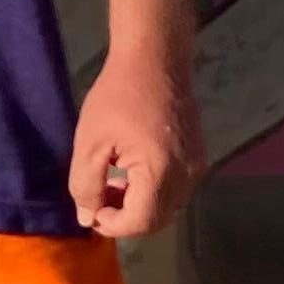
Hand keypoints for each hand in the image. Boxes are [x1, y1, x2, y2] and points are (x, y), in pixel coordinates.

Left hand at [69, 52, 203, 239]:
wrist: (155, 58)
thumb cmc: (117, 95)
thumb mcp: (90, 141)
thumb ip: (85, 185)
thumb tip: (89, 219)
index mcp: (161, 171)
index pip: (140, 221)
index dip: (112, 224)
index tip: (91, 209)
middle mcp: (187, 175)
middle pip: (157, 219)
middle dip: (125, 217)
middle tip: (98, 199)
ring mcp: (197, 166)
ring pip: (167, 206)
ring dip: (138, 205)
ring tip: (111, 184)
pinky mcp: (198, 156)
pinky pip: (175, 189)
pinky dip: (152, 191)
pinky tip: (130, 171)